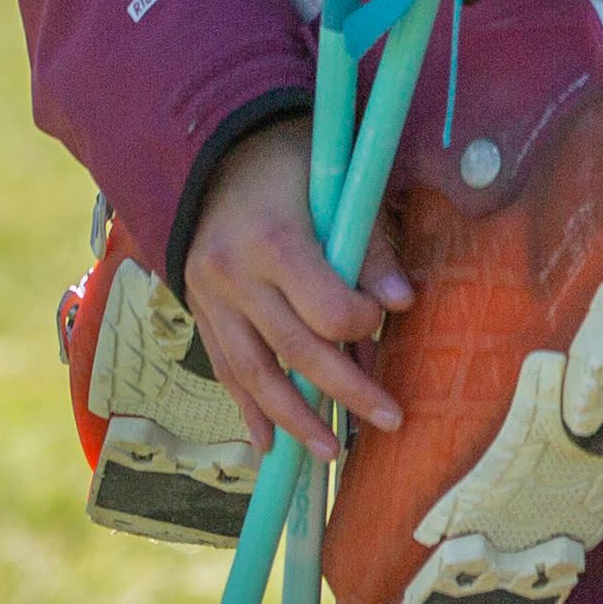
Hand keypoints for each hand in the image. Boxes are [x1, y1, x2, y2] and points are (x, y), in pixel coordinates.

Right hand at [181, 121, 410, 463]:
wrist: (215, 150)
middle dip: (346, 391)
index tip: (383, 317)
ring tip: (331, 454)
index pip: (323, 307)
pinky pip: (224, 369)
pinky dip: (247, 409)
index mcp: (272, 240)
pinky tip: (267, 445)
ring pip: (253, 374)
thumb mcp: (335, 182)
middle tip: (391, 420)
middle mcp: (234, 277)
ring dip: (294, 419)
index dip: (360, 322)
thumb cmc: (290, 161)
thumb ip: (368, 243)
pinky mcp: (200, 312)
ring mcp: (210, 300)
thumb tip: (402, 302)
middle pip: (294, 350)